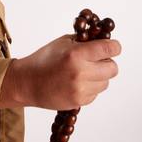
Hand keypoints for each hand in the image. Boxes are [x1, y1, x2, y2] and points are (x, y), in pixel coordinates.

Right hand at [0, 34, 120, 109]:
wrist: (26, 83)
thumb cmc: (43, 60)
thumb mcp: (62, 43)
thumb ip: (84, 41)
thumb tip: (103, 40)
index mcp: (76, 54)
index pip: (109, 49)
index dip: (114, 47)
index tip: (113, 47)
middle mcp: (80, 72)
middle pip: (113, 68)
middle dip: (107, 62)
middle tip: (97, 61)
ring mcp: (80, 89)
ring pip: (106, 82)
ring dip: (99, 77)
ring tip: (83, 73)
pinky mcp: (79, 101)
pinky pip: (96, 93)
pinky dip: (90, 88)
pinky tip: (76, 83)